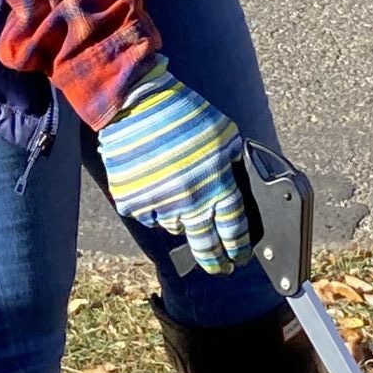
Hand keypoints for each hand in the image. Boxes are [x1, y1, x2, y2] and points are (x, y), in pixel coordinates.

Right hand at [99, 59, 250, 276]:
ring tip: (180, 196)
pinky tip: (156, 183)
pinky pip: (149, 215)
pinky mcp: (133, 203)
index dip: (239, 248)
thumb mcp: (225, 134)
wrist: (138, 104)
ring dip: (182, 220)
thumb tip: (240, 183)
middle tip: (221, 268)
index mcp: (218, 186)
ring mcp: (160, 205)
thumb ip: (234, 163)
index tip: (239, 256)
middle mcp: (191, 202)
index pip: (234, 231)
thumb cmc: (186, 113)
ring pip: (176, 228)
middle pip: (207, 247)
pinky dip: (154, 206)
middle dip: (217, 262)